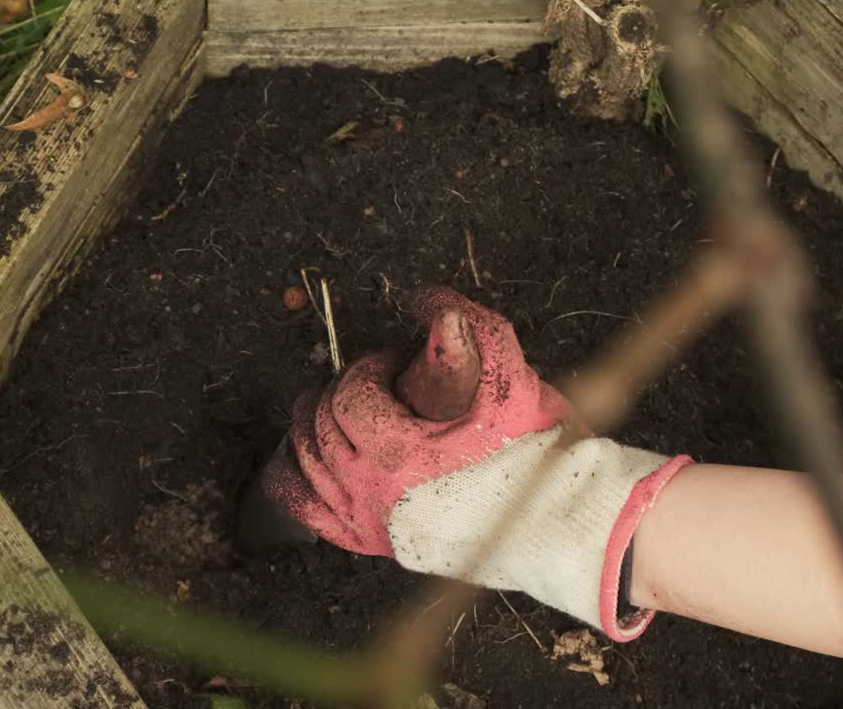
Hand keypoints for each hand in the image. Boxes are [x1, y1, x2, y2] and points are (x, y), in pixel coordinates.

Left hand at [263, 286, 571, 554]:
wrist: (553, 525)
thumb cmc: (534, 455)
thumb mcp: (510, 382)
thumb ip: (472, 332)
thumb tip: (427, 300)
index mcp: (398, 454)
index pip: (348, 395)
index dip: (368, 369)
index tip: (395, 365)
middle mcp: (371, 492)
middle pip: (321, 424)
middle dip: (343, 391)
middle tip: (375, 383)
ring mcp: (366, 521)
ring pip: (305, 461)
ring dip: (313, 424)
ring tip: (337, 408)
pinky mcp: (369, 542)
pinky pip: (303, 509)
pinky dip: (289, 478)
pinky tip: (300, 458)